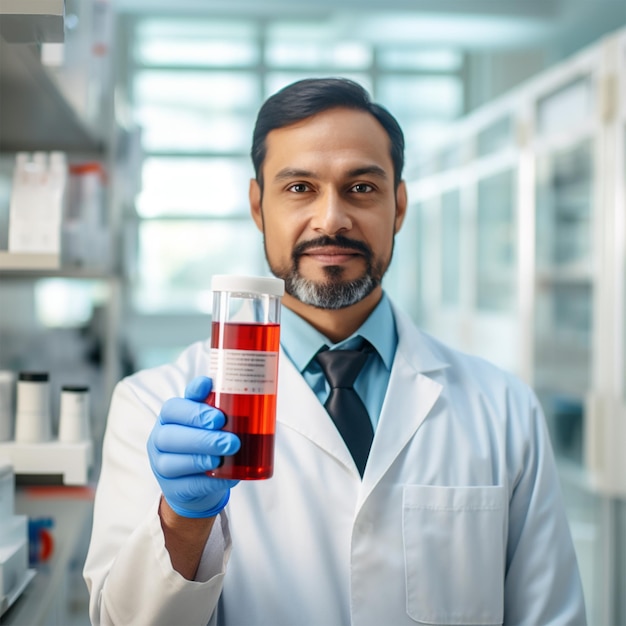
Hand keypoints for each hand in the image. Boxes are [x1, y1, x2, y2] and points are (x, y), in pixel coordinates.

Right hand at [147, 376, 239, 517]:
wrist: (198, 479)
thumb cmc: (205, 437)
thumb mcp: (207, 417)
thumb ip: (210, 400)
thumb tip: (215, 380)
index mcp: (170, 416)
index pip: (173, 409)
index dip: (194, 412)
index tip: (219, 417)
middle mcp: (160, 439)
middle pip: (171, 437)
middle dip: (203, 438)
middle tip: (232, 441)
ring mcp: (161, 466)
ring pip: (173, 463)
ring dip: (201, 459)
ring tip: (225, 457)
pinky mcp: (172, 489)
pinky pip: (188, 486)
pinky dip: (209, 482)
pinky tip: (227, 476)